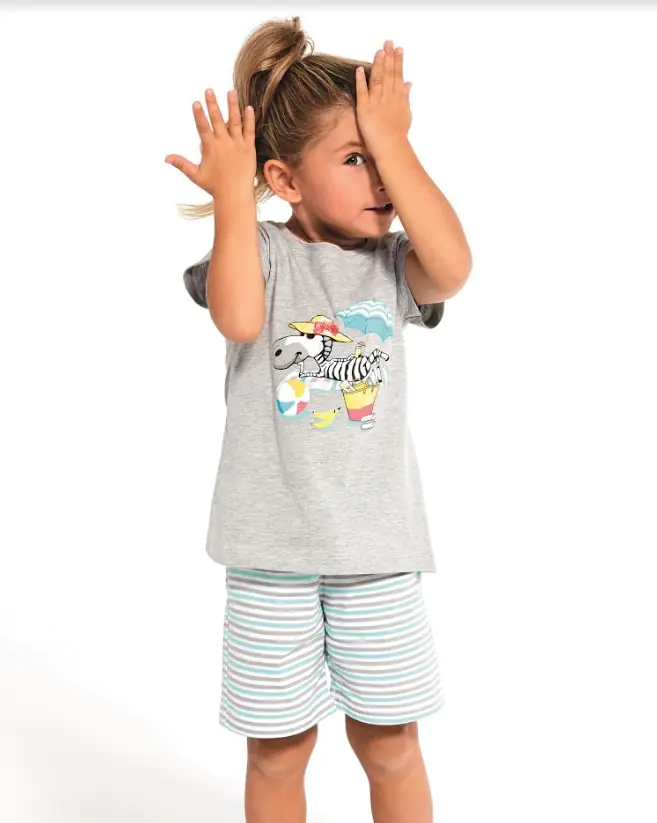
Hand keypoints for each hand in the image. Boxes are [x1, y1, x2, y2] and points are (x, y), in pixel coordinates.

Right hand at [165, 89, 255, 201]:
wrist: (235, 195)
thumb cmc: (214, 186)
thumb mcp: (196, 175)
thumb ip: (181, 164)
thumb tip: (166, 158)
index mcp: (210, 148)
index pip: (203, 127)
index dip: (199, 114)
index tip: (196, 102)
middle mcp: (223, 143)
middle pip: (217, 119)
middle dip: (212, 104)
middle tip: (209, 90)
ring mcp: (237, 145)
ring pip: (234, 121)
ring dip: (232, 105)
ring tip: (231, 91)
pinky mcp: (248, 148)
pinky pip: (249, 130)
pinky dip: (249, 119)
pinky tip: (248, 107)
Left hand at [355, 41, 411, 158]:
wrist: (391, 148)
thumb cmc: (399, 135)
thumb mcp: (406, 114)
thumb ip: (406, 97)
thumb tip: (409, 84)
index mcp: (399, 98)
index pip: (398, 76)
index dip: (398, 61)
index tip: (398, 49)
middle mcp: (388, 97)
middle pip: (389, 74)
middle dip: (389, 57)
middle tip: (388, 42)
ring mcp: (377, 102)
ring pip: (378, 79)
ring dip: (378, 64)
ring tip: (378, 51)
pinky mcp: (365, 109)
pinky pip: (362, 92)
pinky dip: (361, 80)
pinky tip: (361, 69)